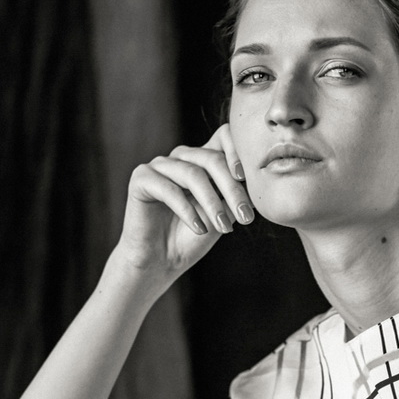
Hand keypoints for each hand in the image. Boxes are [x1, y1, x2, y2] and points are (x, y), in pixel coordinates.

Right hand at [116, 124, 251, 276]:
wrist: (161, 262)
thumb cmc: (194, 237)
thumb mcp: (224, 215)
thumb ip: (238, 196)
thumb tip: (258, 185)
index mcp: (203, 159)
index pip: (225, 136)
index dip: (238, 151)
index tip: (247, 179)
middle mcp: (182, 157)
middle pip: (211, 159)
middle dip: (232, 190)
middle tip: (246, 218)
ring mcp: (160, 165)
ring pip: (192, 174)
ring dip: (212, 204)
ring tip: (224, 228)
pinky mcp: (141, 179)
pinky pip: (168, 189)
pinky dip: (187, 210)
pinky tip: (199, 228)